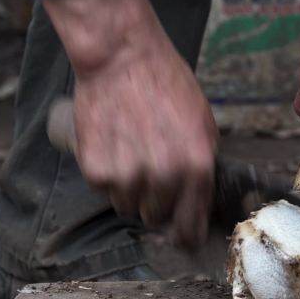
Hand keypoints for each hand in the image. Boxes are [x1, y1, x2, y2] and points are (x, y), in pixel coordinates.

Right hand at [44, 0, 216, 244]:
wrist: (122, 58)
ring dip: (130, 189)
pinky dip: (107, 175)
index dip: (185, 237)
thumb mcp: (203, 123)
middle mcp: (164, 177)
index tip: (180, 240)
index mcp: (196, 167)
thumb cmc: (165, 85)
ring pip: (128, 207)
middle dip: (155, 201)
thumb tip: (201, 200)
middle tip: (150, 171)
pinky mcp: (96, 170)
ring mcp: (128, 176)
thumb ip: (203, 164)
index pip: (191, 226)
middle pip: (156, 218)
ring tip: (130, 153)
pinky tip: (113, 147)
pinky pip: (104, 190)